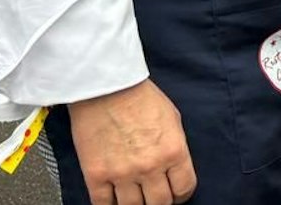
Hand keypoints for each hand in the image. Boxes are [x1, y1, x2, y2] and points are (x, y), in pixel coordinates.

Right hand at [68, 79, 196, 204]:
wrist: (105, 87)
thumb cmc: (140, 97)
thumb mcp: (172, 120)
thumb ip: (175, 148)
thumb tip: (175, 169)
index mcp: (173, 151)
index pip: (184, 189)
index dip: (181, 194)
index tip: (175, 192)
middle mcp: (150, 166)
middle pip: (160, 203)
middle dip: (160, 201)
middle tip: (154, 194)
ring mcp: (122, 173)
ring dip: (135, 204)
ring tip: (134, 195)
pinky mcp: (96, 175)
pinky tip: (113, 197)